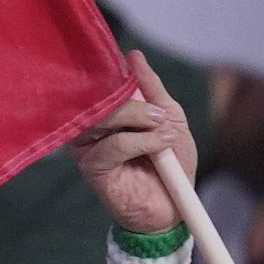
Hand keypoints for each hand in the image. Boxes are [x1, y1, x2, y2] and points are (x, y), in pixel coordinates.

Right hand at [72, 52, 198, 237]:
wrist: (176, 207)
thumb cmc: (171, 164)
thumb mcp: (170, 118)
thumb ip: (152, 88)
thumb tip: (134, 55)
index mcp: (105, 112)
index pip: (100, 84)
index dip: (115, 75)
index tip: (134, 74)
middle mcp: (89, 127)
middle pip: (98, 99)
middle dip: (133, 102)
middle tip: (159, 113)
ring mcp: (87, 148)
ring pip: (102, 119)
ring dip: (137, 120)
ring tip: (163, 129)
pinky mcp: (93, 169)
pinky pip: (111, 146)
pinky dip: (140, 141)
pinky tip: (160, 145)